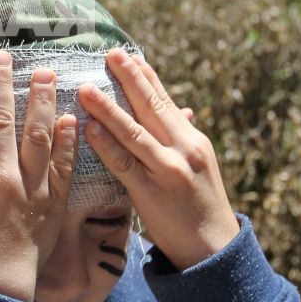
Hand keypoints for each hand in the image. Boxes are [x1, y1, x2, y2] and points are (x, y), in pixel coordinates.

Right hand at [0, 53, 78, 301]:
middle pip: (1, 120)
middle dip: (2, 84)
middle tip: (4, 57)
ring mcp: (29, 188)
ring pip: (37, 135)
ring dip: (40, 101)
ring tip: (44, 73)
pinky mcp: (52, 202)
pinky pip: (63, 166)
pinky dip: (67, 141)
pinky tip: (69, 118)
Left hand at [78, 49, 238, 267]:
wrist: (213, 247)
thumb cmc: (200, 205)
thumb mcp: (198, 165)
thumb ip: (183, 137)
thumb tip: (182, 109)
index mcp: (192, 140)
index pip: (165, 101)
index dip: (146, 77)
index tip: (129, 55)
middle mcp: (183, 149)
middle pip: (151, 108)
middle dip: (129, 79)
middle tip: (109, 54)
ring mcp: (168, 170)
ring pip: (135, 132)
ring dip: (108, 108)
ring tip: (86, 87)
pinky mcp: (151, 193)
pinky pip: (124, 164)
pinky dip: (106, 145)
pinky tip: (90, 129)